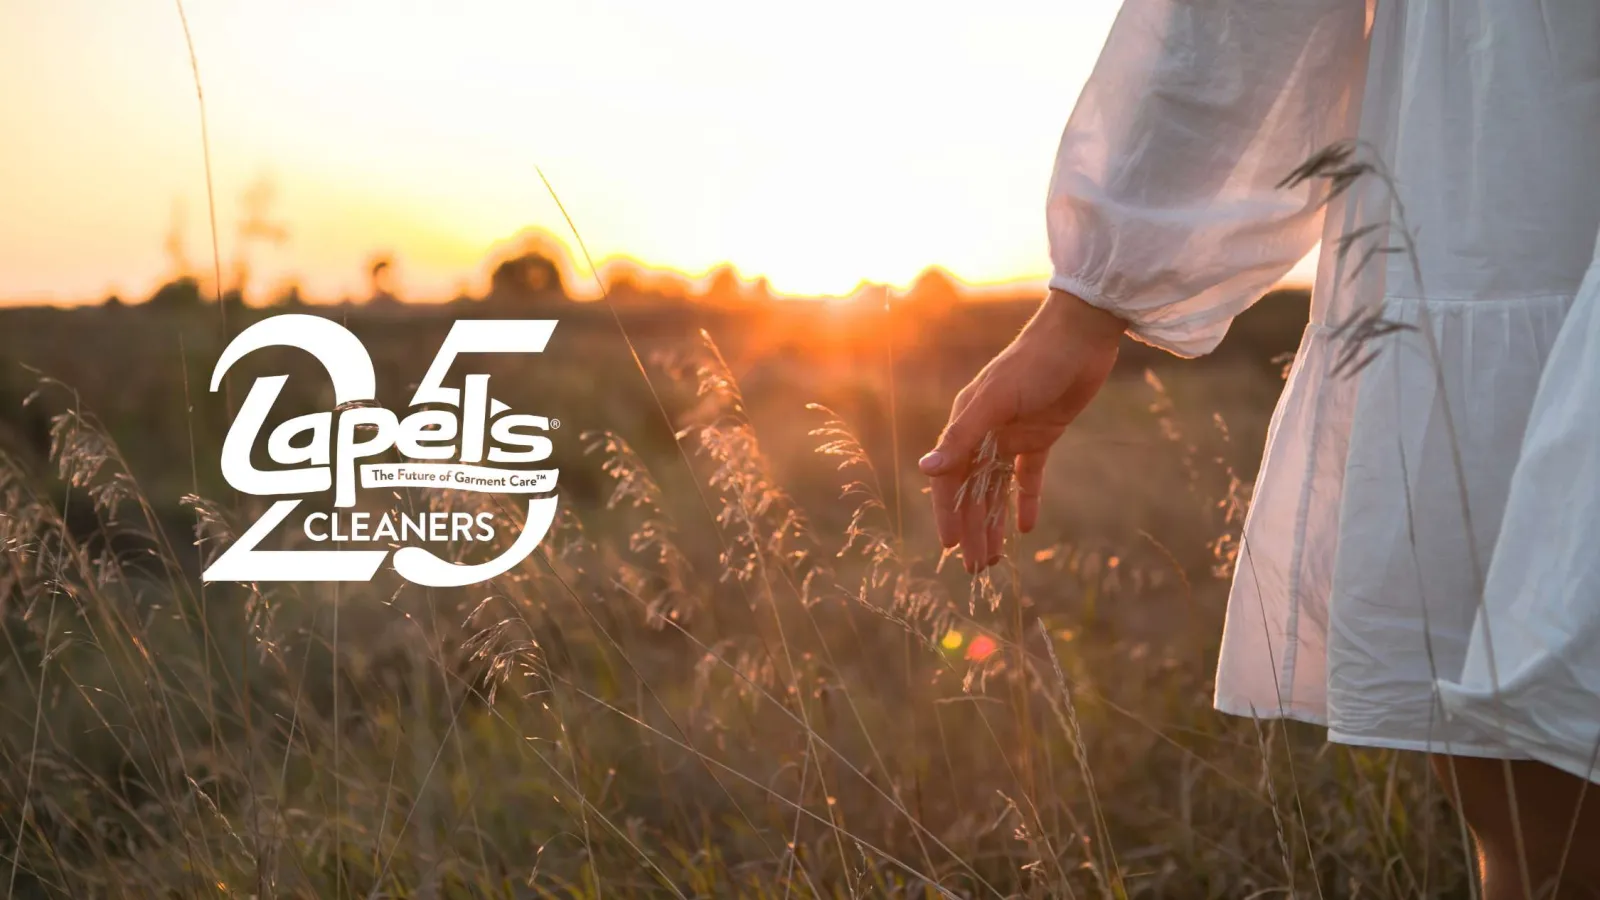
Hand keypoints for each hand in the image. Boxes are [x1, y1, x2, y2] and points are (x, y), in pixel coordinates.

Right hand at [919, 289, 1124, 571]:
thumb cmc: (1033, 363)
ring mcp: (1013, 435)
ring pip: (998, 489)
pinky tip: (1026, 528)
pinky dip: (1026, 500)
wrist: (1080, 336)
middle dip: (973, 529)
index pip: (950, 478)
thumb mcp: (994, 401)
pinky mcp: (1043, 435)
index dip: (949, 513)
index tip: (951, 547)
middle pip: (974, 491)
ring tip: (995, 558)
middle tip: (976, 569)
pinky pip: (1029, 475)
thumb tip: (925, 470)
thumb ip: (961, 437)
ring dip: (995, 522)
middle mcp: (985, 432)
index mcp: (967, 423)